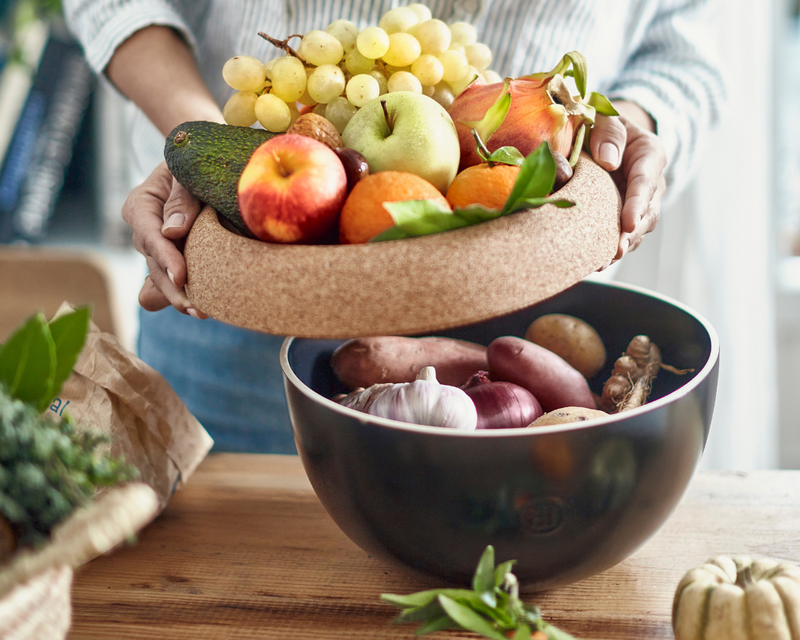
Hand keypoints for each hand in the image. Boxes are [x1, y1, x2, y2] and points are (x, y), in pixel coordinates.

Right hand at [121, 161, 208, 317]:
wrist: (198, 167)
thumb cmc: (193, 165)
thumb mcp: (185, 172)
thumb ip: (181, 197)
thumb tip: (173, 231)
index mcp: (141, 206)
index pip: (150, 236)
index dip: (166, 258)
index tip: (182, 276)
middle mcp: (144, 231)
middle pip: (154, 265)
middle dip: (174, 289)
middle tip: (197, 308)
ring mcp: (156, 249)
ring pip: (159, 279)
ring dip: (178, 297)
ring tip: (202, 312)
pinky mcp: (171, 259)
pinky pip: (167, 283)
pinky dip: (179, 295)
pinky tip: (199, 308)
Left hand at [589, 104, 666, 266]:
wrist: (604, 134)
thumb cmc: (603, 122)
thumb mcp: (606, 116)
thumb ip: (608, 132)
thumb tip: (608, 161)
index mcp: (649, 155)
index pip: (646, 182)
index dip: (638, 204)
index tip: (628, 223)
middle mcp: (650, 182)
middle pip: (647, 212)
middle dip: (632, 233)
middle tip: (617, 250)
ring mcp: (639, 202)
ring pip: (637, 228)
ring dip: (622, 246)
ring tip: (602, 262)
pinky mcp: (625, 215)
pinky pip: (622, 234)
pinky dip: (610, 249)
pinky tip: (595, 263)